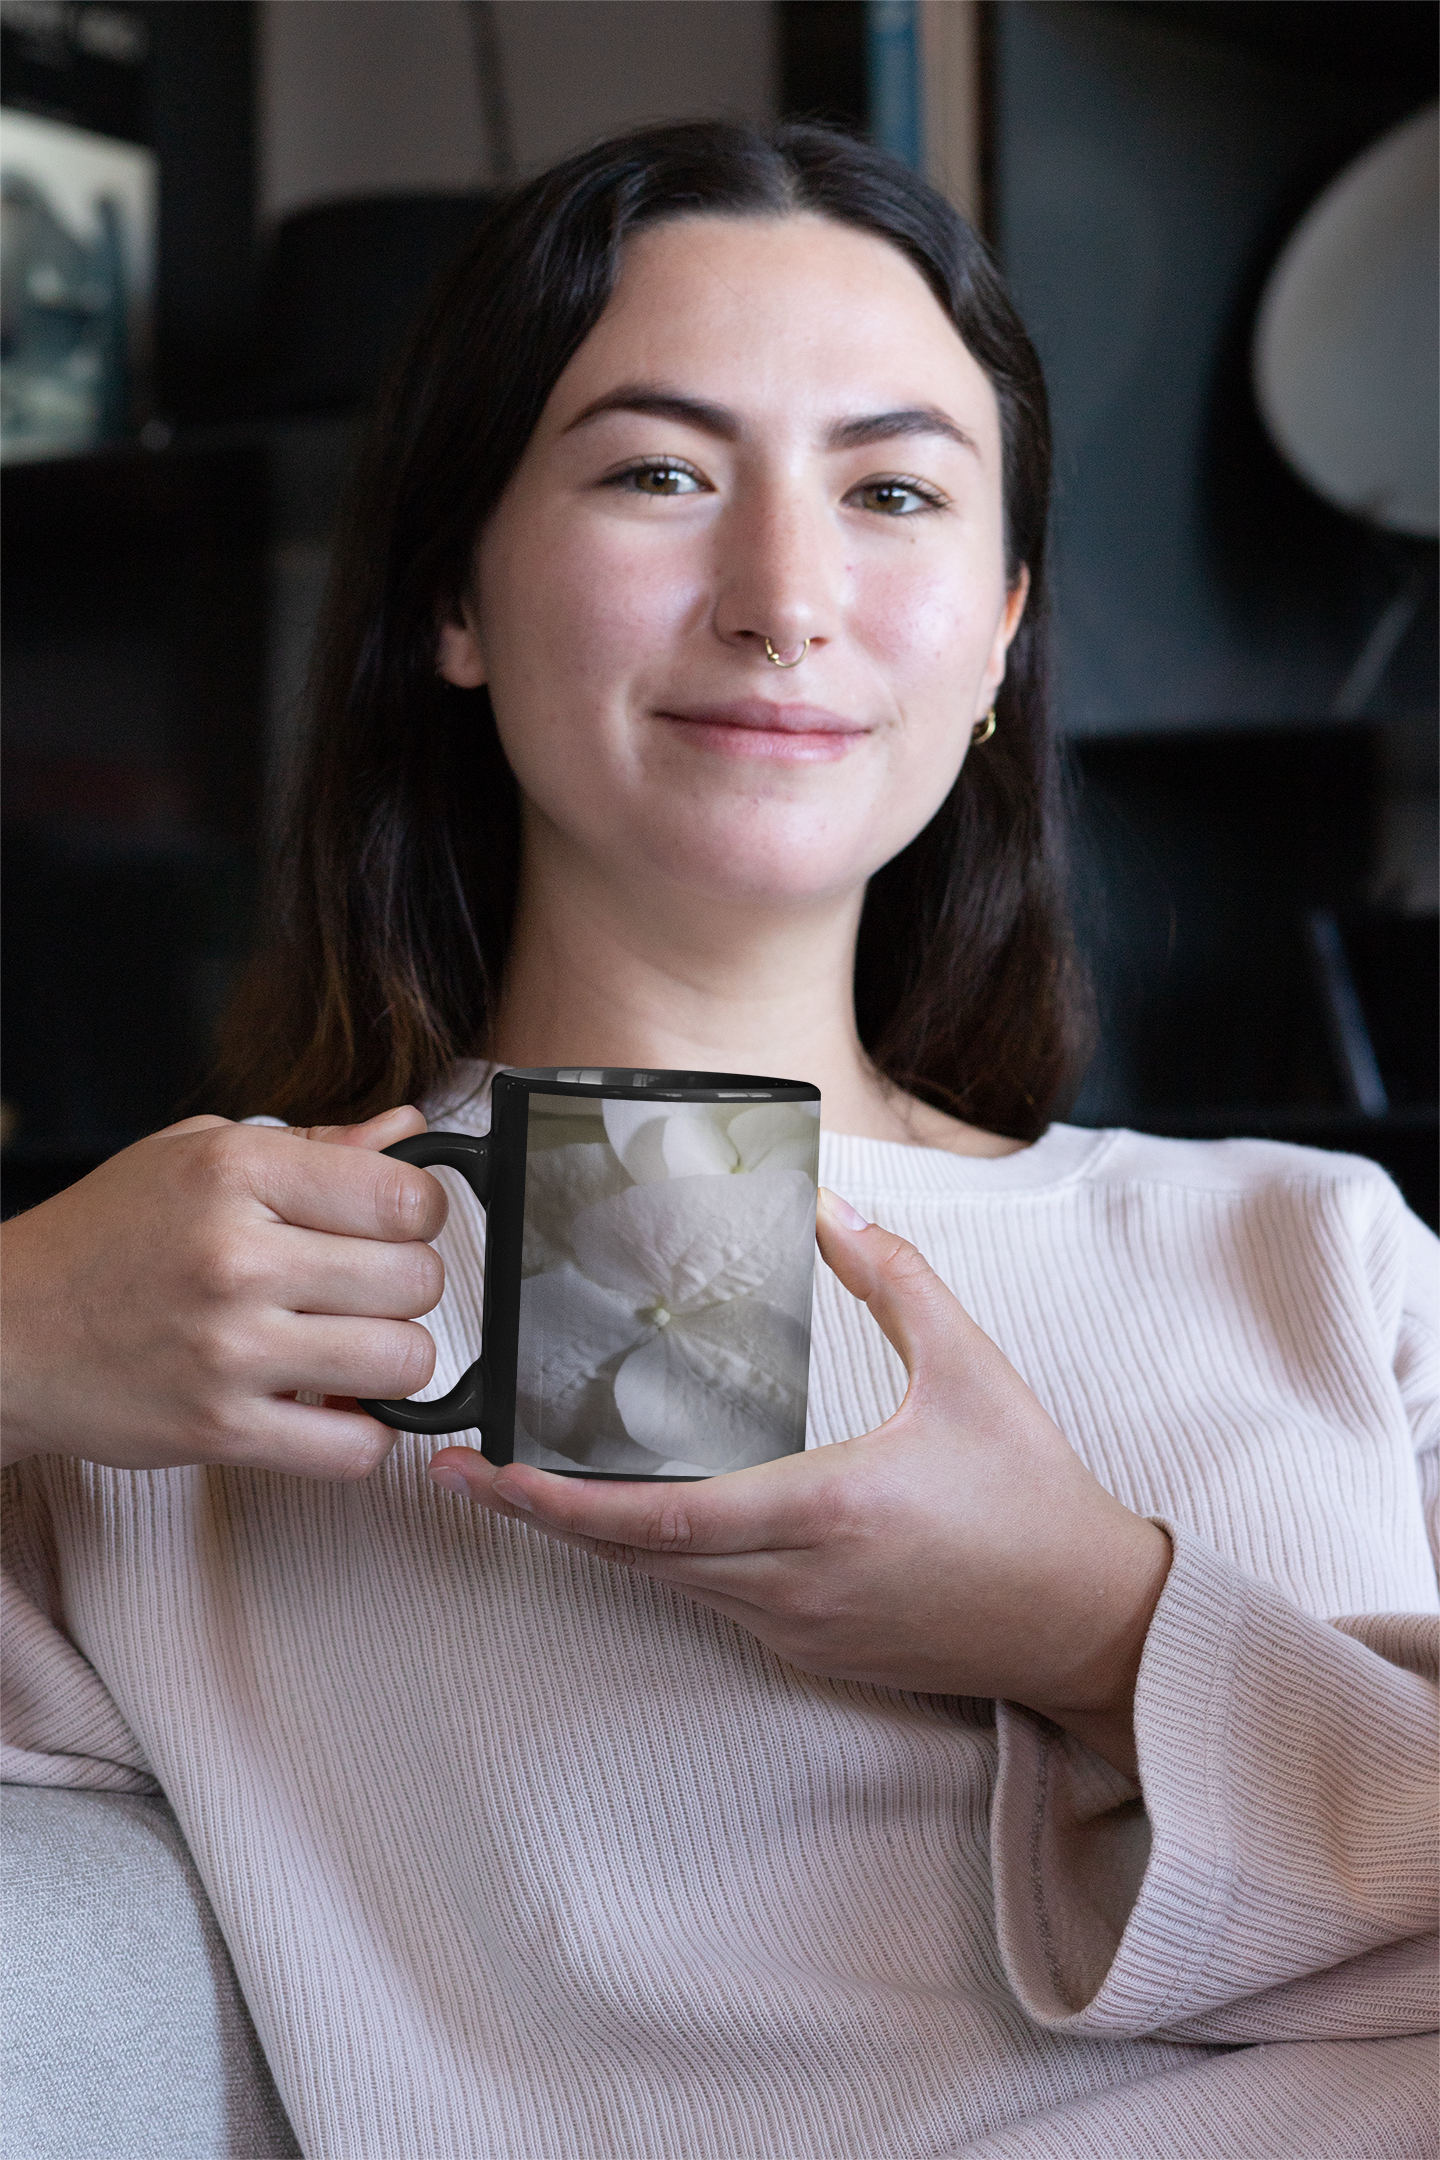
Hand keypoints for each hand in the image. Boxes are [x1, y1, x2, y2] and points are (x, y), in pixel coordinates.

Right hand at [0, 1106, 448, 1479]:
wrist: (6, 1333)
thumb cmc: (106, 1237)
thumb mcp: (197, 1155)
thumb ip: (315, 1146)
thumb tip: (411, 1131)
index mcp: (235, 1172)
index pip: (405, 1195)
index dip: (418, 1215)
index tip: (393, 1228)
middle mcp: (235, 1257)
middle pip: (417, 1280)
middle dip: (405, 1289)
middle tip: (361, 1292)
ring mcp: (229, 1350)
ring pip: (403, 1362)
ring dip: (391, 1362)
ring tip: (347, 1348)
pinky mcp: (220, 1431)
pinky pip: (356, 1448)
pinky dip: (362, 1436)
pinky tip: (329, 1407)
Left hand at [429, 1188, 1170, 1775]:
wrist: (1087, 1621)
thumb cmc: (1034, 1495)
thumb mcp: (972, 1366)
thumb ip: (894, 1278)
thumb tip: (828, 1206)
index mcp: (826, 1509)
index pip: (656, 1516)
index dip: (554, 1500)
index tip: (482, 1470)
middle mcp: (794, 1582)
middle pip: (630, 1557)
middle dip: (534, 1519)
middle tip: (459, 1474)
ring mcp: (796, 1625)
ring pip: (660, 1585)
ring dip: (589, 1539)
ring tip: (522, 1487)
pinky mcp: (809, 1648)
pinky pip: (705, 1602)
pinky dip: (652, 1559)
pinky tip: (625, 1519)